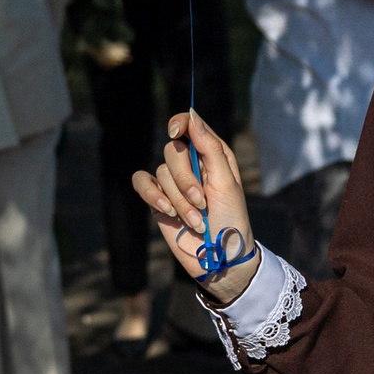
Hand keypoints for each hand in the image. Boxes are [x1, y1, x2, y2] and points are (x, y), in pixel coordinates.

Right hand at [132, 110, 257, 303]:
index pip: (190, 125)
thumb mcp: (227, 183)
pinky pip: (142, 183)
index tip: (176, 131)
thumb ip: (210, 148)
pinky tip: (166, 210)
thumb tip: (192, 115)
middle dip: (186, 179)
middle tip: (202, 202)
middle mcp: (192, 165)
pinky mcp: (158, 200)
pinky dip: (152, 194)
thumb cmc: (231, 220)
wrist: (220, 258)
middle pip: (173, 151)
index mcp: (212, 155)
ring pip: (161, 172)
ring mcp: (173, 183)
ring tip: (196, 220)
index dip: (180, 123)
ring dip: (179, 200)